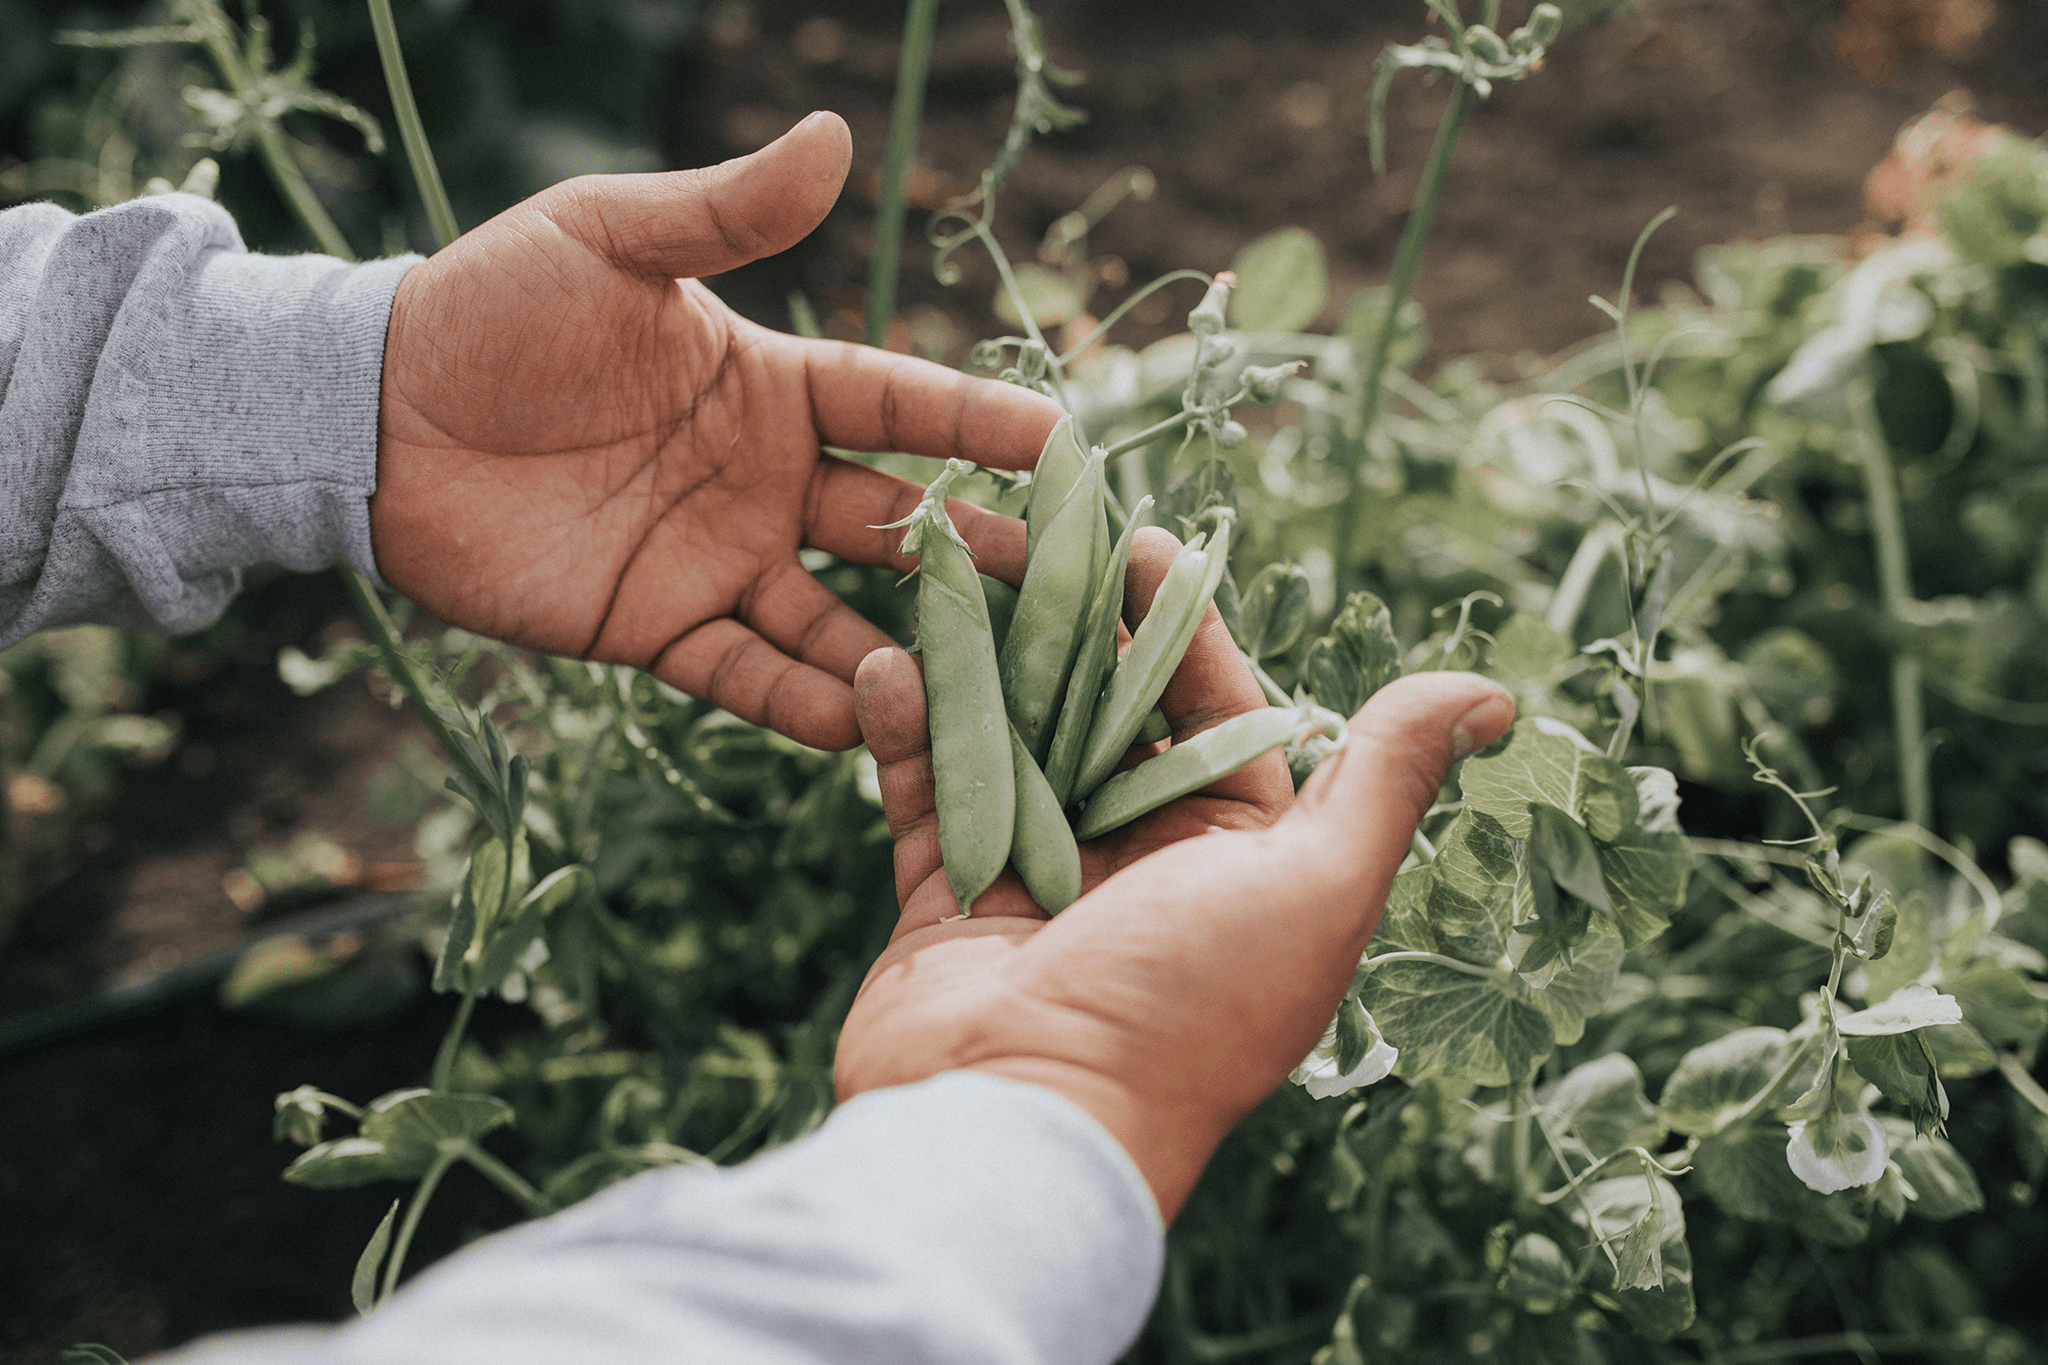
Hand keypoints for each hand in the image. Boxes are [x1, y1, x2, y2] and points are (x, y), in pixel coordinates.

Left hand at [370, 112, 1062, 749]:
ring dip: (912, 649)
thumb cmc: (491, 306)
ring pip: (841, 615)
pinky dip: (805, 702)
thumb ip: (723, 208)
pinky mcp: (658, 629)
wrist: (371, 414)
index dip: (979, 426)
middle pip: (898, 525)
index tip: (1065, 447)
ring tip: (988, 683)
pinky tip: (864, 726)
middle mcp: (764, 481)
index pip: (900, 407)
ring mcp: (718, 561)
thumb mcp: (608, 238)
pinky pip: (748, 674)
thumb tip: (833, 134)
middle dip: (983, 555)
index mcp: (771, 386)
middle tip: (1070, 587)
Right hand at [838, 550, 1514, 1216]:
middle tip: (1027, 534)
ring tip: (949, 569)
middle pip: (1110, 715)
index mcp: (1241, 861)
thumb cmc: (1185, 1010)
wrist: (1022, 1125)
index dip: (1183, 626)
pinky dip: (912, 730)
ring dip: (984, 658)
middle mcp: (1145, 868)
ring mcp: (1042, 882)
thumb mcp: (1312, 887)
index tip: (1137, 540)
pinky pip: (933, 795)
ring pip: (1015, 740)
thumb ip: (1387, 780)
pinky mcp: (950, 901)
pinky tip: (892, 661)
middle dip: (1072, 626)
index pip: (1220, 713)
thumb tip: (1491, 696)